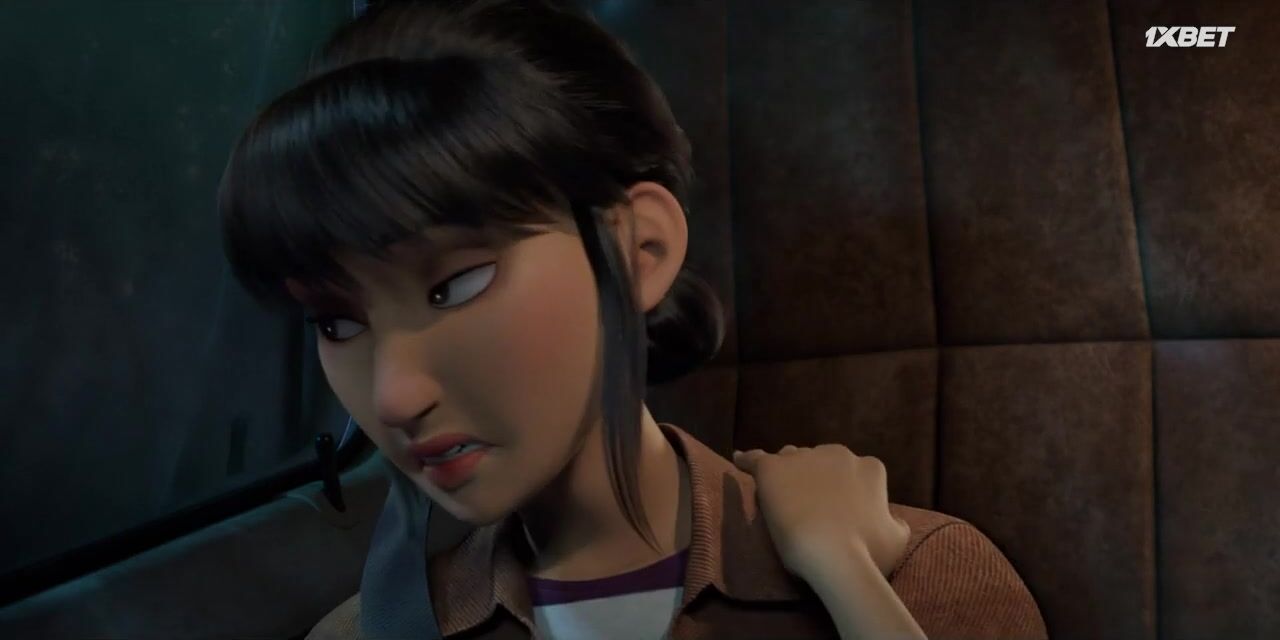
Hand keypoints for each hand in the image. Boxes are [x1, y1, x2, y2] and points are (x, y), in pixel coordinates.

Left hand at [733, 444, 909, 578]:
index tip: (836, 507)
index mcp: (869, 468)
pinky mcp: (773, 469)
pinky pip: (755, 459)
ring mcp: (804, 458)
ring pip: (790, 459)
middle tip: (805, 504)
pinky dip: (746, 461)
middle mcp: (838, 454)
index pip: (852, 471)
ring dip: (786, 473)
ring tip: (778, 492)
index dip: (842, 489)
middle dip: (813, 477)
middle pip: (819, 461)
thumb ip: (894, 523)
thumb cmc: (869, 553)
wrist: (834, 554)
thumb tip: (894, 520)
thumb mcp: (896, 538)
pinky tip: (738, 461)